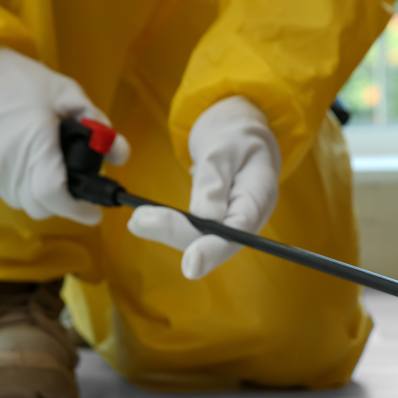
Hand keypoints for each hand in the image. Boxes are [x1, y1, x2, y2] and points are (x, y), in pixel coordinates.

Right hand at [0, 46, 129, 224]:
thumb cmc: (19, 78)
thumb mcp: (67, 93)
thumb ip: (99, 127)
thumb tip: (120, 156)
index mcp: (34, 147)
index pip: (55, 197)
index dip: (78, 210)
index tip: (94, 211)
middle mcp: (4, 166)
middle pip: (39, 205)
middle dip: (59, 198)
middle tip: (69, 179)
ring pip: (17, 198)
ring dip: (33, 188)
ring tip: (37, 157)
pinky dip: (11, 179)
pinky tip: (14, 153)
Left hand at [127, 96, 280, 279]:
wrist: (240, 134)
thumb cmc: (237, 136)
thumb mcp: (224, 146)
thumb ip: (214, 180)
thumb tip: (206, 216)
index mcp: (259, 196)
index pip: (240, 230)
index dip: (215, 250)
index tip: (191, 263)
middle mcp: (247, 217)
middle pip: (215, 241)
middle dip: (177, 233)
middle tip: (140, 220)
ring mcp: (231, 222)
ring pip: (199, 240)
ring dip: (166, 231)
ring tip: (137, 220)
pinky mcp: (215, 222)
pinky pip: (192, 231)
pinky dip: (168, 226)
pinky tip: (144, 220)